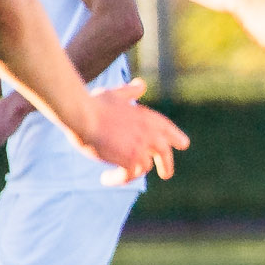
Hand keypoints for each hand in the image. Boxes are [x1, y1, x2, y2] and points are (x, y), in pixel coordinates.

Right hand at [69, 81, 186, 182]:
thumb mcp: (116, 94)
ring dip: (130, 174)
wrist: (82, 115)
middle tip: (166, 174)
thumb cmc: (95, 103)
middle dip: (166, 165)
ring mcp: (142, 148)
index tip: (182, 145)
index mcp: (149, 118)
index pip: (169, 130)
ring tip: (115, 176)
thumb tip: (140, 84)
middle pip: (165, 154)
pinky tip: (105, 179)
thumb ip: (130, 92)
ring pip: (144, 168)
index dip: (176, 138)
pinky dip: (118, 179)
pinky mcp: (130, 160)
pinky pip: (129, 176)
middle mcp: (151, 134)